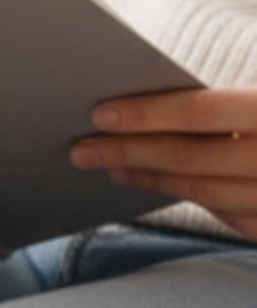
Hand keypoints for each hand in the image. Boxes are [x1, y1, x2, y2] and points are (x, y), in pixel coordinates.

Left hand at [70, 86, 256, 239]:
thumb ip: (222, 100)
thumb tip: (147, 92)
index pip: (204, 111)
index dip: (148, 114)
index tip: (100, 114)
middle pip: (193, 157)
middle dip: (131, 151)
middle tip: (82, 148)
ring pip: (205, 191)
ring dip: (149, 176)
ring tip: (109, 164)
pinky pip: (225, 214)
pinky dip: (183, 194)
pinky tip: (152, 182)